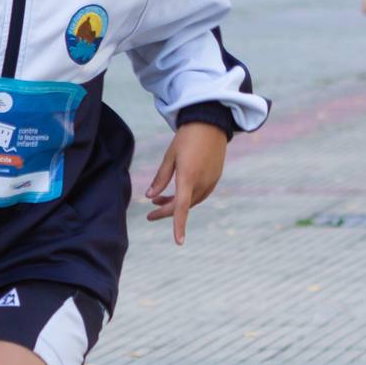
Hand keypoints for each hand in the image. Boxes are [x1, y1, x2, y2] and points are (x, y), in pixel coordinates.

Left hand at [145, 121, 230, 244]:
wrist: (211, 122)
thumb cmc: (186, 137)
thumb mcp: (170, 156)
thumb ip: (160, 178)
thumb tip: (150, 196)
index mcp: (188, 176)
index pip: (182, 207)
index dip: (178, 225)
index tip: (179, 242)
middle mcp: (202, 181)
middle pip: (183, 205)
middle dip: (166, 211)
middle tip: (150, 212)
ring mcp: (211, 180)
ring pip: (192, 201)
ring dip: (176, 204)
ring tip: (159, 199)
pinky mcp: (215, 177)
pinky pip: (200, 194)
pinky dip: (188, 197)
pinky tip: (177, 193)